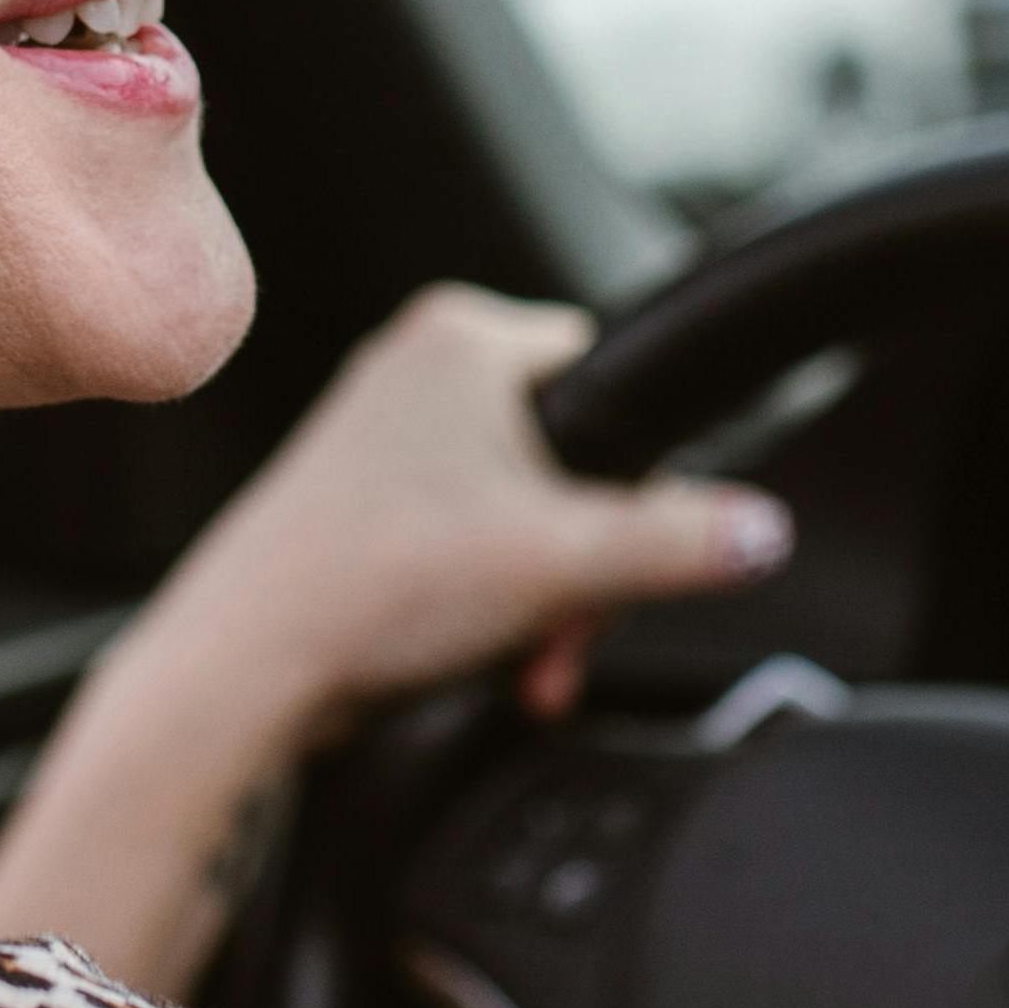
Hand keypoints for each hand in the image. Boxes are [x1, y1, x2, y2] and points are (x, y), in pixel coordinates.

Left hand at [0, 287, 791, 1000]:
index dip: (637, 479)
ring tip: (518, 657)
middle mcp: (415, 366)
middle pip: (568, 459)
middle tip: (568, 630)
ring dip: (540, 594)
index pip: (612, 381)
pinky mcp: (353, 499)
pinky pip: (461, 536)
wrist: (244, 670)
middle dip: (585, 564)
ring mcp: (376, 433)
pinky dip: (484, 599)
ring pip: (517, 508)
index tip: (623, 552)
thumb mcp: (568, 563)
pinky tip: (475, 653)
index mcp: (464, 336)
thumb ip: (683, 542)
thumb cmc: (373, 589)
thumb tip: (763, 531)